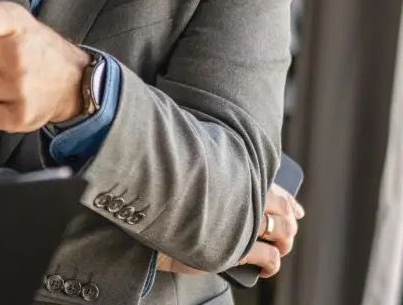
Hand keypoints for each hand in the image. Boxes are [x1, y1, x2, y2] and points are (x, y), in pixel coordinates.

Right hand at [156, 183, 304, 277]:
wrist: (147, 214)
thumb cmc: (168, 192)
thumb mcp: (197, 177)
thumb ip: (220, 177)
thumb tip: (237, 185)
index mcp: (237, 175)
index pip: (276, 189)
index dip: (290, 202)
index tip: (296, 210)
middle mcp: (244, 197)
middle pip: (283, 213)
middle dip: (289, 225)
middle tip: (283, 234)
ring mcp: (243, 223)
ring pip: (282, 233)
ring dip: (285, 243)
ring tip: (278, 249)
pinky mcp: (238, 248)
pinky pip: (270, 258)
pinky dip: (273, 264)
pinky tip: (268, 267)